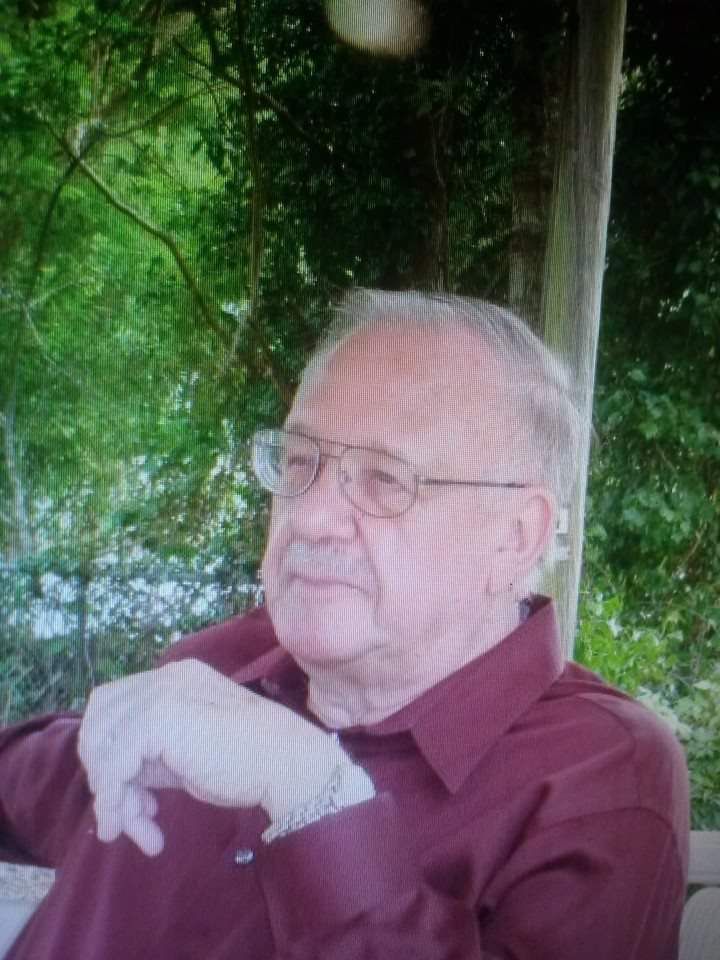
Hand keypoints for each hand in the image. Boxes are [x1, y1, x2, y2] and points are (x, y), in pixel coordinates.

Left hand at [78, 659, 347, 856]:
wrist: (287, 762)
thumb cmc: (248, 762)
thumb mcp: (188, 752)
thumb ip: (152, 754)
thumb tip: (113, 782)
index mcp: (173, 680)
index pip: (114, 706)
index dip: (107, 751)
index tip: (126, 796)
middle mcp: (163, 679)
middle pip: (100, 720)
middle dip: (102, 772)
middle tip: (122, 816)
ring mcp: (161, 694)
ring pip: (102, 744)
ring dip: (110, 794)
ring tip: (131, 830)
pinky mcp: (160, 717)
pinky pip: (113, 763)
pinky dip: (114, 799)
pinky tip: (134, 828)